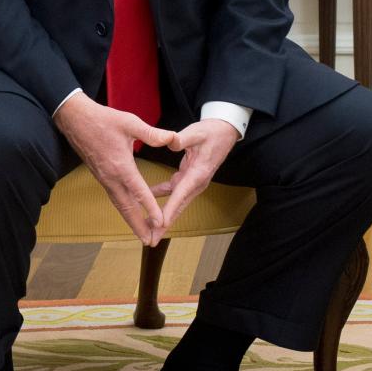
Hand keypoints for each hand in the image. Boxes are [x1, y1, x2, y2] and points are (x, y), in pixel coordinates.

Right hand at [53, 93, 176, 245]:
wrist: (74, 119)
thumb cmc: (102, 119)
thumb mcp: (129, 122)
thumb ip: (152, 133)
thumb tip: (172, 139)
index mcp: (120, 165)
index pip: (138, 191)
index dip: (150, 207)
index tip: (161, 222)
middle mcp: (111, 176)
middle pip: (126, 207)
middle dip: (139, 225)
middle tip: (150, 241)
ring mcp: (104, 178)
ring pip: (119, 205)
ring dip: (131, 221)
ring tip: (143, 235)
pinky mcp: (100, 176)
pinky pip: (114, 198)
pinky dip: (124, 209)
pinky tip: (130, 213)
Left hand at [151, 119, 237, 241]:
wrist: (224, 131)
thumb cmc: (211, 132)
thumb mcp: (196, 133)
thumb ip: (182, 138)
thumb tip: (170, 142)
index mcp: (198, 174)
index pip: (180, 195)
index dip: (170, 210)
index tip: (160, 224)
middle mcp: (196, 182)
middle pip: (178, 207)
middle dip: (165, 224)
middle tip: (151, 239)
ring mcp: (192, 181)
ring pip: (175, 202)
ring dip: (162, 215)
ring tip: (148, 228)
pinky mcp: (188, 176)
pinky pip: (172, 190)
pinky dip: (160, 195)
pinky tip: (147, 198)